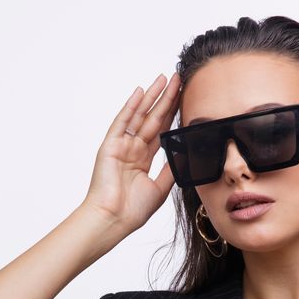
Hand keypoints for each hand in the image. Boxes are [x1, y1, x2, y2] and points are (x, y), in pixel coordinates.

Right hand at [83, 72, 180, 231]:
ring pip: (140, 116)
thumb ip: (173, 168)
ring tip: (165, 78)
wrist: (113, 220)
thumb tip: (187, 152)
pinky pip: (122, 122)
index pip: (162, 130)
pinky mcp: (110, 146)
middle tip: (179, 79)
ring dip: (152, 97)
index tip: (186, 98)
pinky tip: (141, 93)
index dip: (173, 114)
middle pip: (153, 118)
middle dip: (166, 99)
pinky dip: (131, 107)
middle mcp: (132, 149)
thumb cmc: (132, 210)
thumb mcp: (161, 187)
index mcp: (142, 159)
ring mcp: (121, 146)